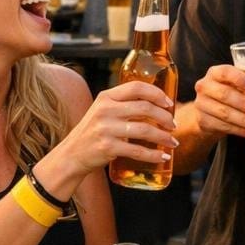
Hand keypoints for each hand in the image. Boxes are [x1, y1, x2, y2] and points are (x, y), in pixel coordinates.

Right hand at [50, 80, 176, 181]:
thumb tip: (155, 104)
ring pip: (144, 129)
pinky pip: (137, 150)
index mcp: (106, 97)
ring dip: (163, 136)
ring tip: (172, 142)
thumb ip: (122, 104)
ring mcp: (106, 129)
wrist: (72, 154)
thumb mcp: (102, 111)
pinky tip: (162, 156)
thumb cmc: (92, 132)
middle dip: (165, 117)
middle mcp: (105, 110)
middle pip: (145, 108)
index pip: (136, 87)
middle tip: (173, 125)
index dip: (157, 93)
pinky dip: (153, 154)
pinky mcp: (108, 147)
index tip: (168, 103)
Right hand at [191, 64, 244, 139]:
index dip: (239, 78)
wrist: (208, 111)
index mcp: (215, 73)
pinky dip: (238, 130)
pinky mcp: (202, 120)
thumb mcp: (235, 85)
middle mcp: (205, 86)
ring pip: (224, 113)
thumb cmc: (228, 93)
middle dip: (244, 104)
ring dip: (244, 120)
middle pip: (224, 94)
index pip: (225, 72)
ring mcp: (201, 104)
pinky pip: (222, 126)